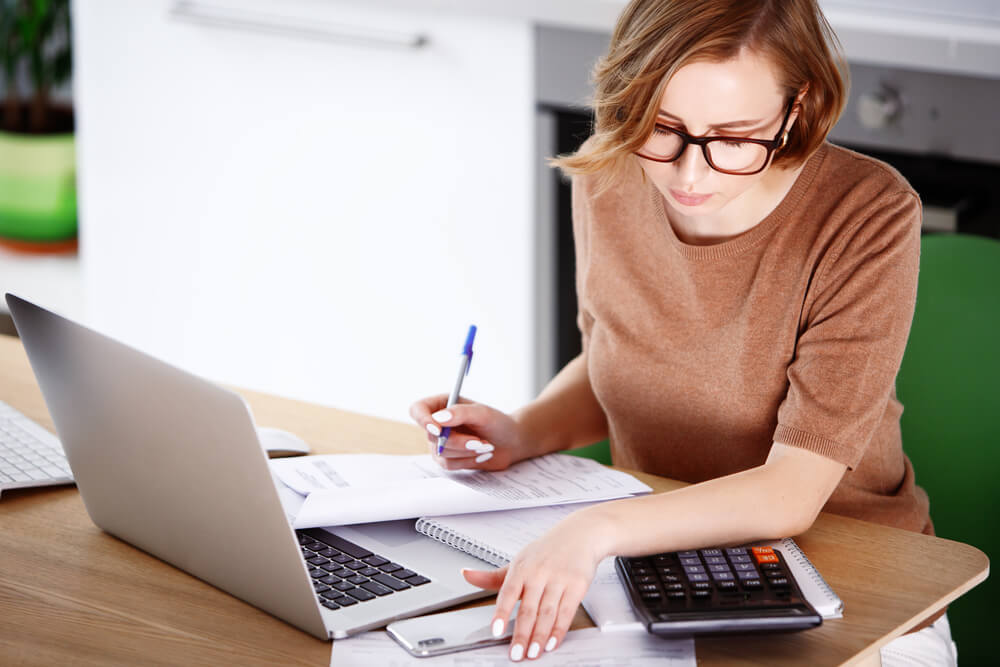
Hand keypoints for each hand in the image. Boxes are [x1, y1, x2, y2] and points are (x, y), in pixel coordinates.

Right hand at [409, 395, 532, 470]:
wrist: (511, 443)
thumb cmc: (498, 423)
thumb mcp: (482, 413)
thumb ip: (460, 413)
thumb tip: (438, 420)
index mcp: (442, 404)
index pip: (417, 410)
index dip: (423, 420)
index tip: (438, 429)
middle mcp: (438, 423)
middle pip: (432, 436)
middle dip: (458, 441)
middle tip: (480, 441)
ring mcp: (441, 442)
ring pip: (441, 452)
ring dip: (466, 451)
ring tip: (485, 445)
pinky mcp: (448, 458)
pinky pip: (448, 464)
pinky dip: (467, 460)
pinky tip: (481, 454)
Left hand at [462, 510, 610, 660]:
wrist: (579, 534)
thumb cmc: (546, 551)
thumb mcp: (518, 561)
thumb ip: (492, 576)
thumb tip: (466, 575)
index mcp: (522, 568)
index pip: (508, 592)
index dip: (501, 613)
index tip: (496, 630)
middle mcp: (539, 573)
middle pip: (529, 609)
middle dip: (522, 635)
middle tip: (516, 654)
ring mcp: (559, 579)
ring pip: (547, 613)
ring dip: (539, 636)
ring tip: (532, 653)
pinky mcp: (577, 586)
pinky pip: (567, 612)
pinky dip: (559, 630)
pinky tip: (552, 642)